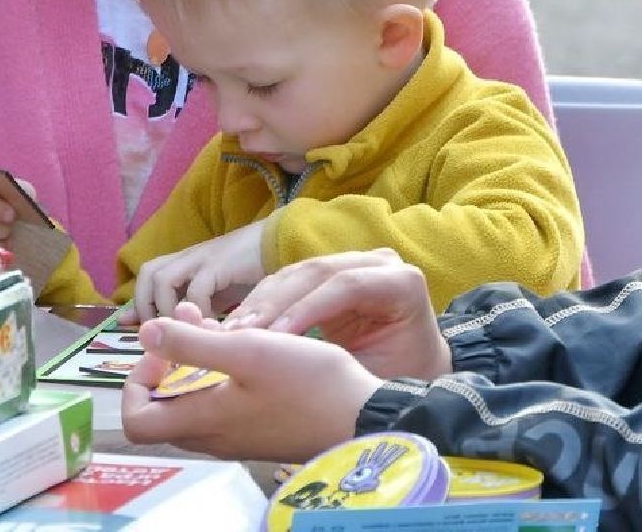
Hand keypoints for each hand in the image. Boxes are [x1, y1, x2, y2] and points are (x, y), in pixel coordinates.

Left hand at [121, 302, 380, 461]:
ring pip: (196, 402)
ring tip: (218, 325)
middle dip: (169, 361)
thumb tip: (147, 333)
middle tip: (190, 325)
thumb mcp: (248, 350)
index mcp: (203, 421)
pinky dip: (221, 375)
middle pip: (165, 407)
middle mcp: (214, 437)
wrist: (364, 418)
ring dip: (196, 363)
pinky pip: (224, 405)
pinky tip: (247, 346)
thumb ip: (192, 344)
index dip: (137, 381)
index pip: (137, 419)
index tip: (164, 348)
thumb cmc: (308, 384)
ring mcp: (238, 436)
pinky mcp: (261, 430)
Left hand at [130, 220, 267, 322]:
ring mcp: (204, 258)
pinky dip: (196, 309)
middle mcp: (190, 258)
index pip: (147, 278)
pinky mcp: (221, 263)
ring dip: (165, 308)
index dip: (137, 303)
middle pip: (149, 272)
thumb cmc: (250, 276)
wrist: (282, 246)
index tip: (135, 328)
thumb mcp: (216, 297)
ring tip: (182, 332)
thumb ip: (192, 309)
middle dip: (146, 304)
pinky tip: (209, 326)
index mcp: (186, 264)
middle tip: (161, 332)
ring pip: (163, 278)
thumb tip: (167, 330)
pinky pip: (196, 288)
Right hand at [226, 248, 452, 380]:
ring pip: (297, 273)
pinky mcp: (329, 272)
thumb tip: (283, 372)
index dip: (307, 308)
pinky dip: (262, 303)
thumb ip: (335, 369)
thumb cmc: (399, 380)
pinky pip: (289, 281)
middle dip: (275, 304)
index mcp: (402, 284)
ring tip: (228, 333)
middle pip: (317, 273)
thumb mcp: (374, 377)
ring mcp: (353, 261)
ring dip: (260, 303)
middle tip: (237, 335)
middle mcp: (379, 263)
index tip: (273, 338)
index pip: (347, 286)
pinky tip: (237, 326)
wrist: (412, 370)